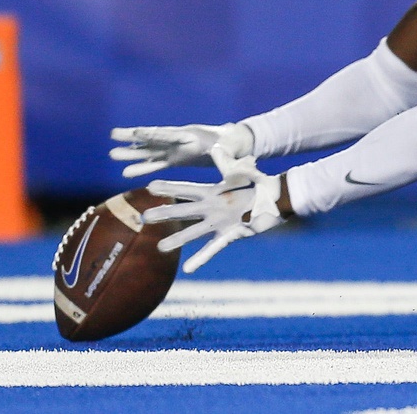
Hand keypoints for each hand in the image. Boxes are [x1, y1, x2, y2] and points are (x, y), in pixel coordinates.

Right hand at [109, 122, 253, 177]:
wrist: (233, 144)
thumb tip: (232, 170)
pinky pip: (155, 163)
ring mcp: (175, 149)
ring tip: (112, 154)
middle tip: (113, 134)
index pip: (169, 134)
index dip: (153, 134)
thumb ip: (228, 161)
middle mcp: (179, 140)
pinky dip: (141, 167)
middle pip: (153, 138)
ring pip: (149, 150)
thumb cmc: (232, 146)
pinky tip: (126, 172)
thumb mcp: (231, 152)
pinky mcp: (175, 159)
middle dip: (134, 136)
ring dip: (132, 153)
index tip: (136, 132)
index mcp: (191, 136)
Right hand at [144, 146, 285, 272]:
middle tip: (143, 217)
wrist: (274, 201)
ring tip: (159, 248)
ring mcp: (219, 224)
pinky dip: (201, 258)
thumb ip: (228, 163)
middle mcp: (211, 209)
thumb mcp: (242, 172)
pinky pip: (213, 249)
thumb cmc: (258, 184)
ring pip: (194, 233)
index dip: (170, 188)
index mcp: (212, 192)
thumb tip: (215, 147)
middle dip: (164, 214)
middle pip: (184, 212)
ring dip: (177, 240)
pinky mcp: (230, 235)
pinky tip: (188, 269)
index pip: (187, 190)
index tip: (150, 186)